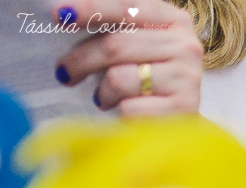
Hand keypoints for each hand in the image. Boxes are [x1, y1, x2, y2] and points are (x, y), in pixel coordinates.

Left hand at [54, 0, 203, 115]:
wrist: (184, 118)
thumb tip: (64, 14)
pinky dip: (118, 112)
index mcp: (174, 20)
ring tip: (103, 98)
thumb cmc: (155, 77)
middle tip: (64, 73)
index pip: (127, 7)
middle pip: (116, 45)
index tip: (58, 15)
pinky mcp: (183, 109)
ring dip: (102, 92)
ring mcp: (187, 78)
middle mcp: (185, 46)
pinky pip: (130, 109)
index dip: (91, 8)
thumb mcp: (142, 43)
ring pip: (119, 79)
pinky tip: (123, 112)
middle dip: (81, 59)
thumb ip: (116, 27)